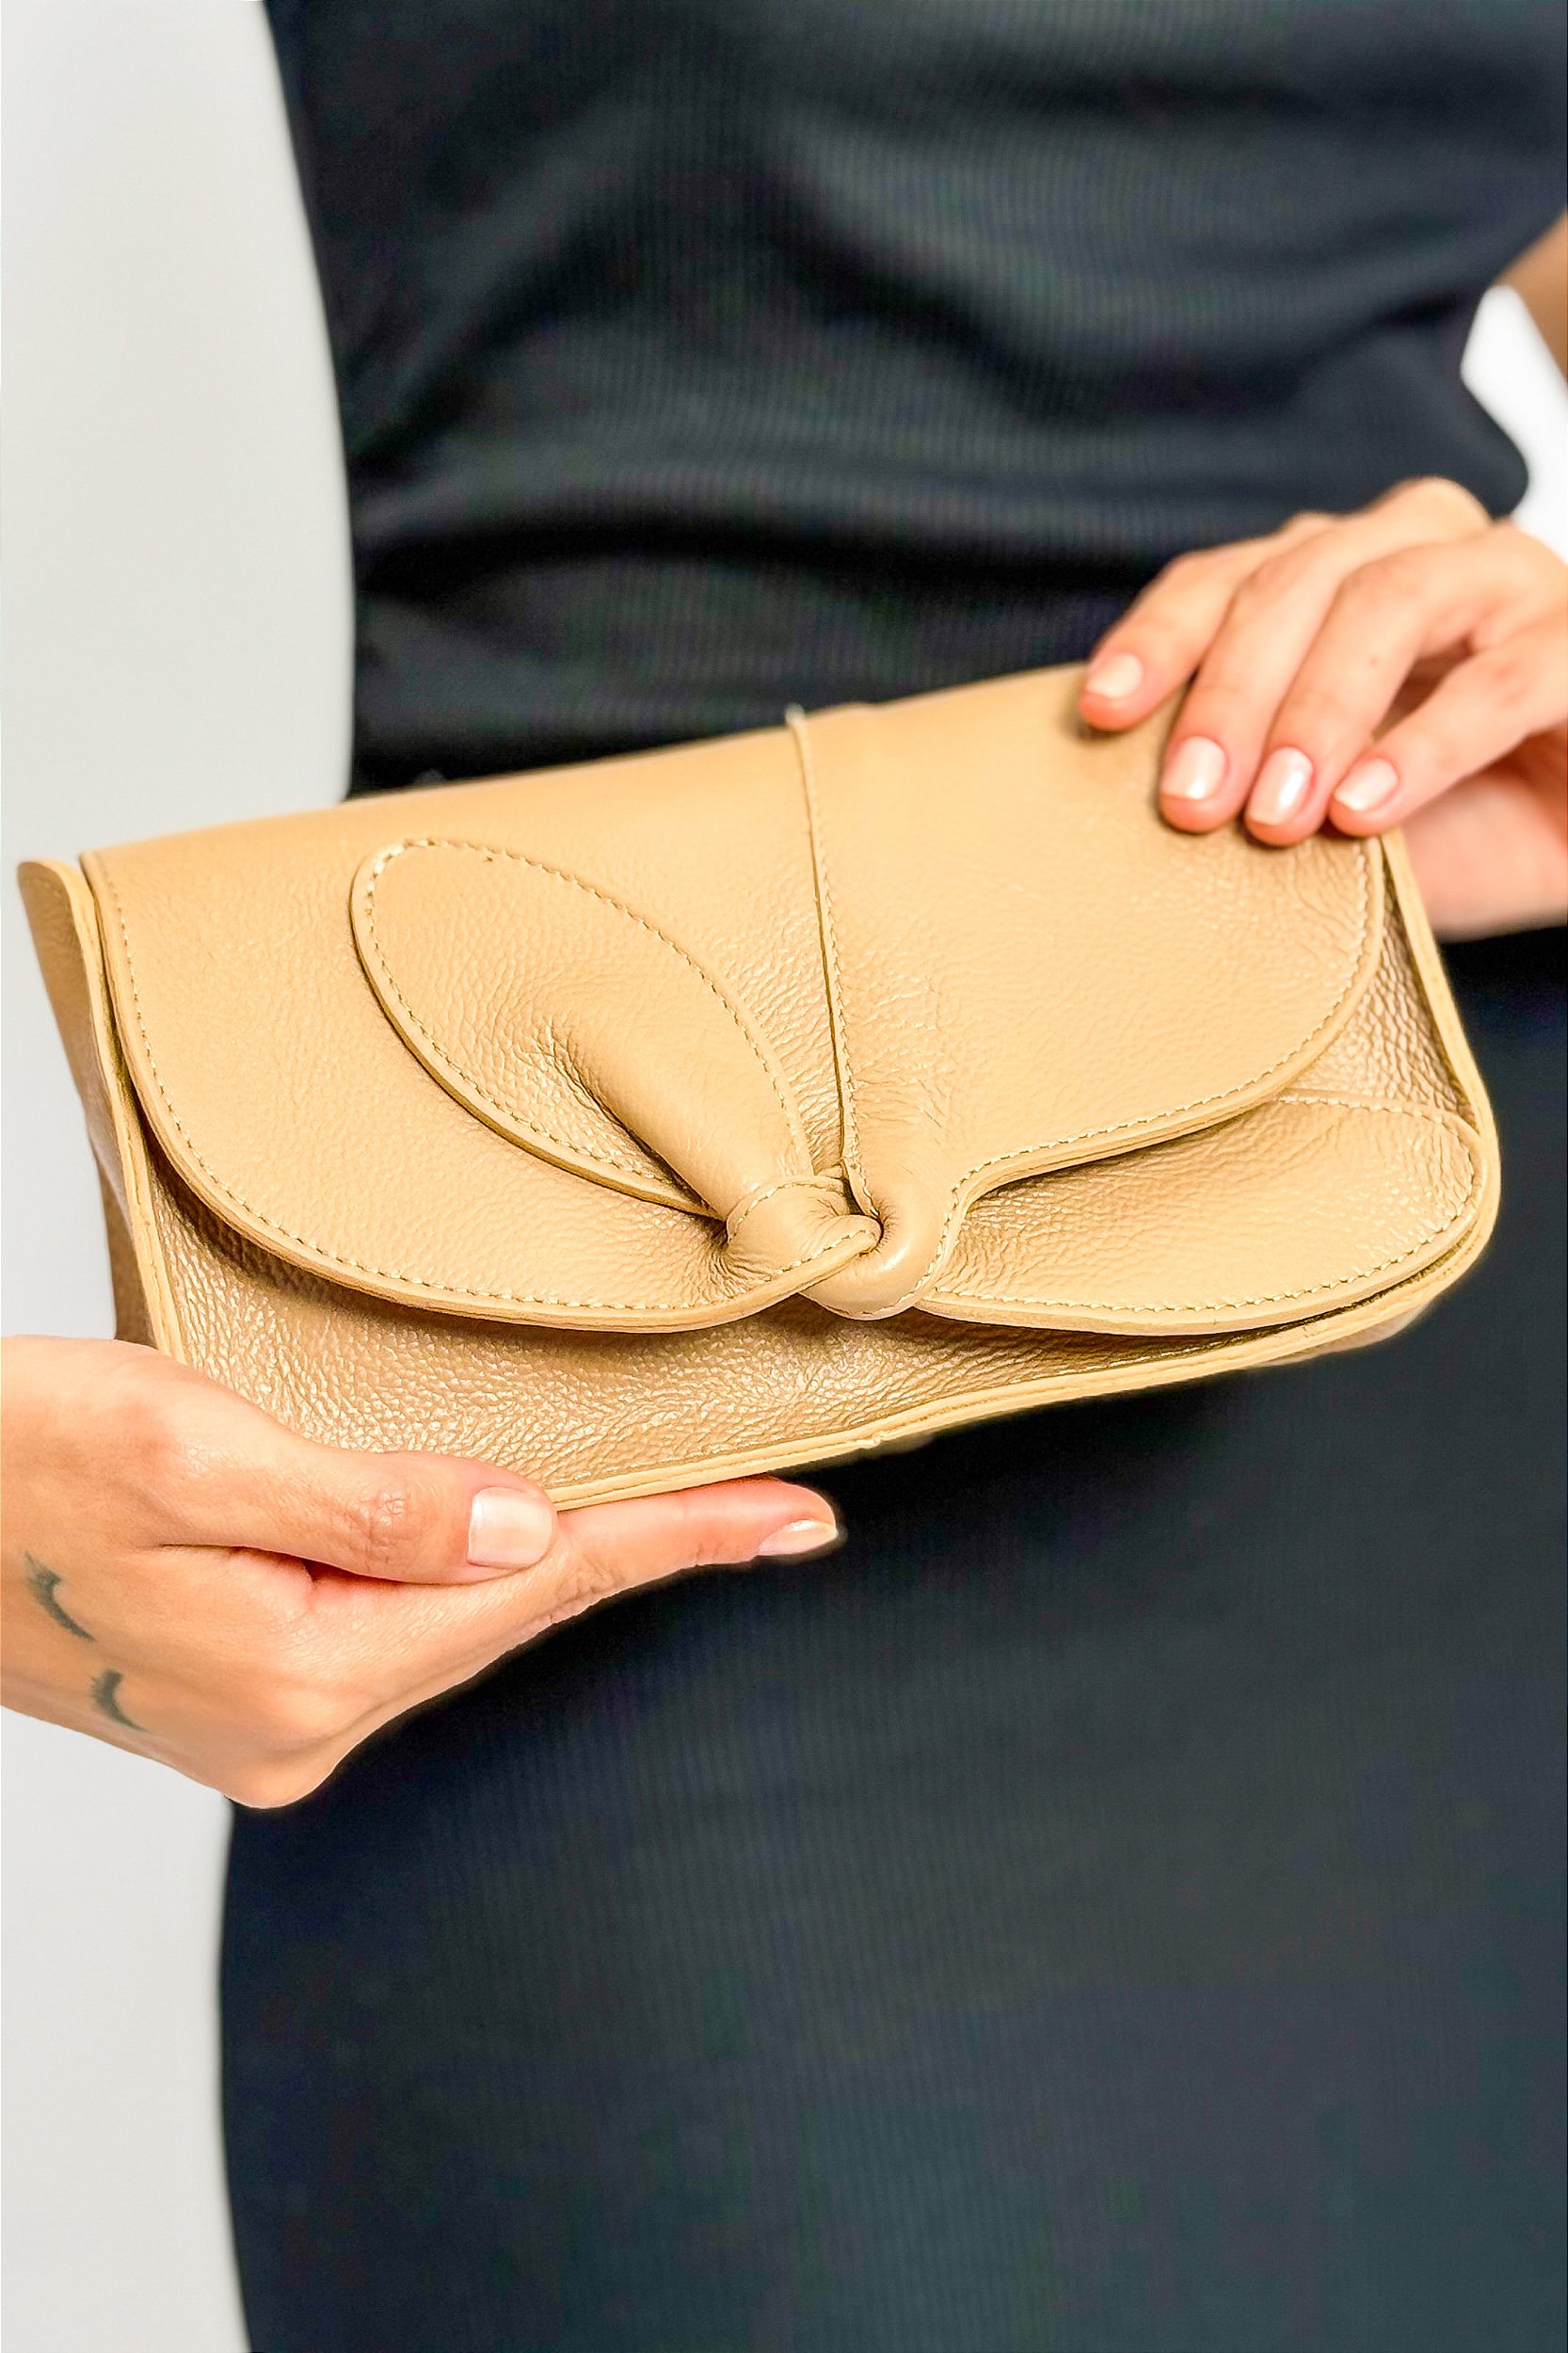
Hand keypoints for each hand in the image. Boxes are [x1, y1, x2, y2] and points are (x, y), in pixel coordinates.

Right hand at [1, 1337, 839, 1807]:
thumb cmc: (0, 1461)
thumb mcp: (186, 1452)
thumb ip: (368, 1502)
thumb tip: (520, 1528)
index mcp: (302, 1670)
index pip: (540, 1588)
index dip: (680, 1540)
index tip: (798, 1522)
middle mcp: (295, 1725)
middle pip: (508, 1612)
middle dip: (636, 1548)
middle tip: (766, 1506)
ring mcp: (261, 1721)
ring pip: (448, 1620)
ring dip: (546, 1559)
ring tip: (664, 1510)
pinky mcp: (231, 1690)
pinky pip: (385, 1626)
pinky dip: (455, 1573)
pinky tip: (499, 1537)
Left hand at [1079, 478, 1567, 938]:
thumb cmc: (1451, 824)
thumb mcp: (1324, 806)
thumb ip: (1248, 782)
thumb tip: (1135, 807)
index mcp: (1341, 572)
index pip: (1228, 577)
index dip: (1159, 635)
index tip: (1099, 714)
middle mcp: (1422, 549)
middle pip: (1298, 579)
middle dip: (1229, 693)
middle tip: (1188, 804)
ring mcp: (1512, 581)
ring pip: (1390, 599)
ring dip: (1317, 710)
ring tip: (1272, 817)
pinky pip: (1503, 676)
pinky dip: (1424, 743)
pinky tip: (1365, 809)